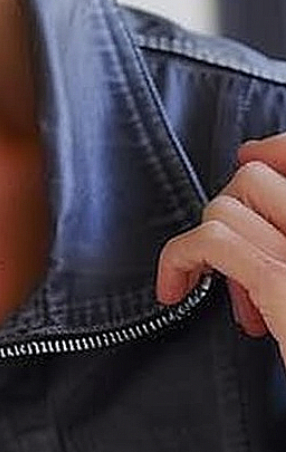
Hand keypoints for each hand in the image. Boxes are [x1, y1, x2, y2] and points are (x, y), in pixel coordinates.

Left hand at [156, 133, 285, 362]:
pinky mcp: (285, 283)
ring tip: (236, 301)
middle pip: (256, 180)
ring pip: (228, 205)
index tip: (249, 159)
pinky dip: (179, 259)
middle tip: (242, 274)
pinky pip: (212, 241)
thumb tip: (258, 182)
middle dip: (234, 217)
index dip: (273, 150)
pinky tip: (176, 291)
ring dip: (209, 246)